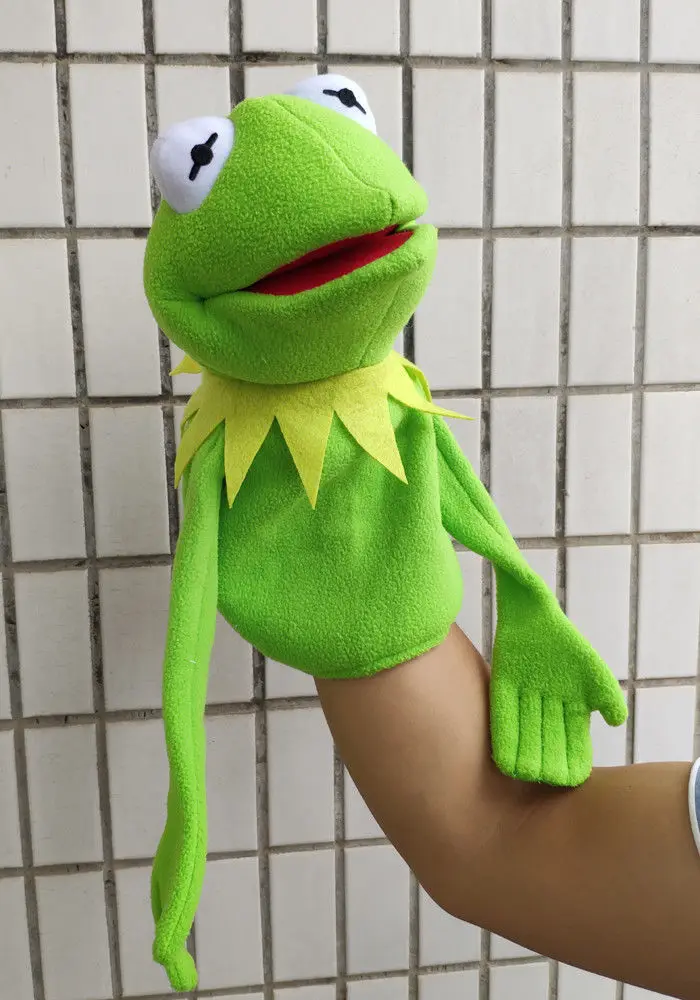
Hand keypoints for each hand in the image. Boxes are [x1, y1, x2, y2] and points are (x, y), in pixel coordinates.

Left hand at [489, 573, 626, 786]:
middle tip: (547, 780)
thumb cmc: (567, 642)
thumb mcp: (593, 670)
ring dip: (526, 752)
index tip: (573, 778)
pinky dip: (505, 735)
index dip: (572, 758)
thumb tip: (618, 722)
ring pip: (525, 730)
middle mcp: (544, 704)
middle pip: (546, 737)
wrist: (535, 611)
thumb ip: (607, 696)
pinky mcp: (502, 685)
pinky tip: (505, 755)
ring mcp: (523, 696)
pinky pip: (504, 714)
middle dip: (548, 759)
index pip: (572, 738)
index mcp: (569, 704)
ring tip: (527, 775)